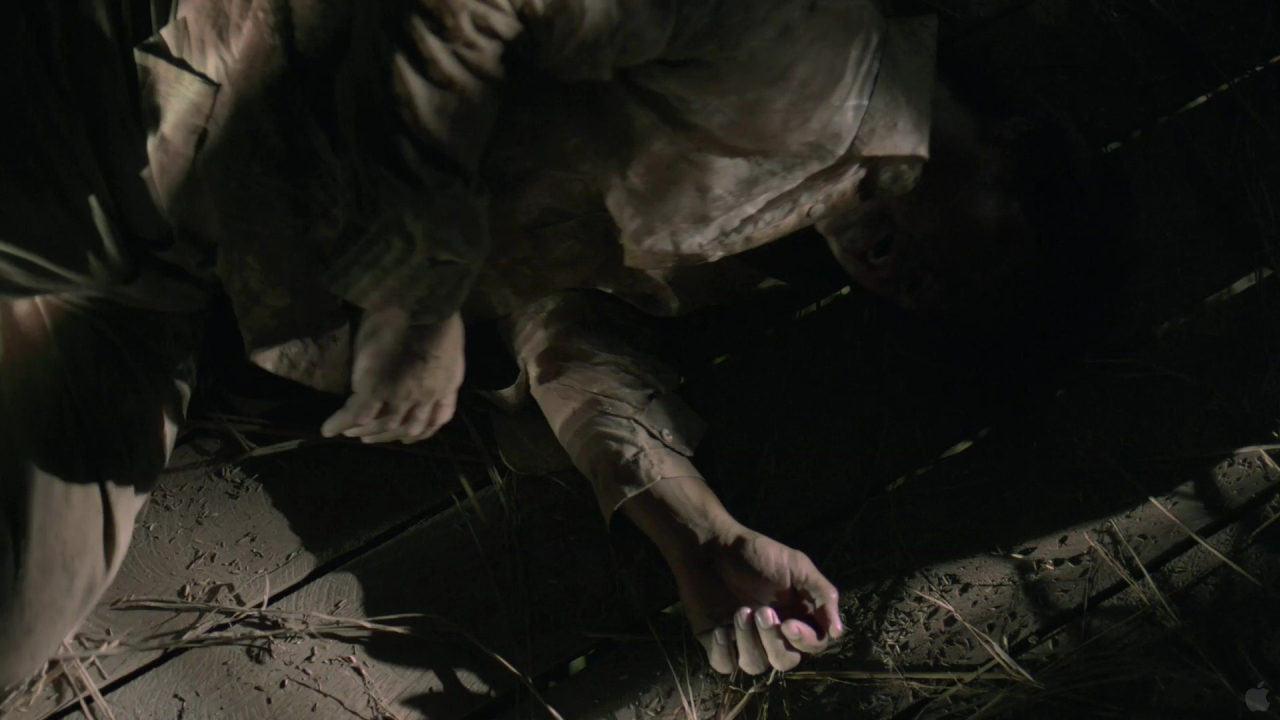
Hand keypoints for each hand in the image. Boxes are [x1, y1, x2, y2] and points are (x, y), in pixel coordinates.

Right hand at [321, 308, 464, 443]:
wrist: (424, 304)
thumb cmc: (438, 312)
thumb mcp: (448, 340)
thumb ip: (441, 356)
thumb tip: (428, 356)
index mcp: (448, 382)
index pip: (438, 418)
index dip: (423, 429)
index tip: (409, 435)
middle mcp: (428, 395)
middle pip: (410, 426)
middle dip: (391, 434)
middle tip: (371, 438)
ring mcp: (402, 395)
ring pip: (384, 424)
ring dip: (367, 431)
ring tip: (351, 433)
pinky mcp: (377, 388)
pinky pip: (356, 412)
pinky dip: (340, 422)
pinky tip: (328, 429)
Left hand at [673, 528, 842, 674]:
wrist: (710, 545)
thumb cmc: (756, 552)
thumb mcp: (796, 565)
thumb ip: (822, 595)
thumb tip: (839, 632)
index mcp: (797, 616)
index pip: (813, 645)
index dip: (804, 641)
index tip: (788, 623)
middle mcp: (773, 633)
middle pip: (784, 661)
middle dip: (773, 641)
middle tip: (760, 611)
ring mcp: (744, 640)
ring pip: (755, 665)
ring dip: (749, 642)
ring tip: (739, 611)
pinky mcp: (717, 642)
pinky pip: (724, 665)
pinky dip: (723, 652)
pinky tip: (720, 629)